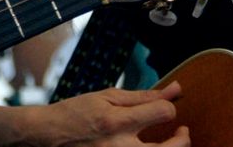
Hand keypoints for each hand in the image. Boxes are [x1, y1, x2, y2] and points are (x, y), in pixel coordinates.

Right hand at [42, 82, 188, 146]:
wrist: (49, 135)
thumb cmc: (76, 113)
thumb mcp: (107, 97)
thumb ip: (144, 96)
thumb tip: (175, 89)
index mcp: (117, 122)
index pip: (163, 112)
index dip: (169, 106)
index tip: (164, 106)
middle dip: (183, 138)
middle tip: (183, 130)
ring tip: (171, 141)